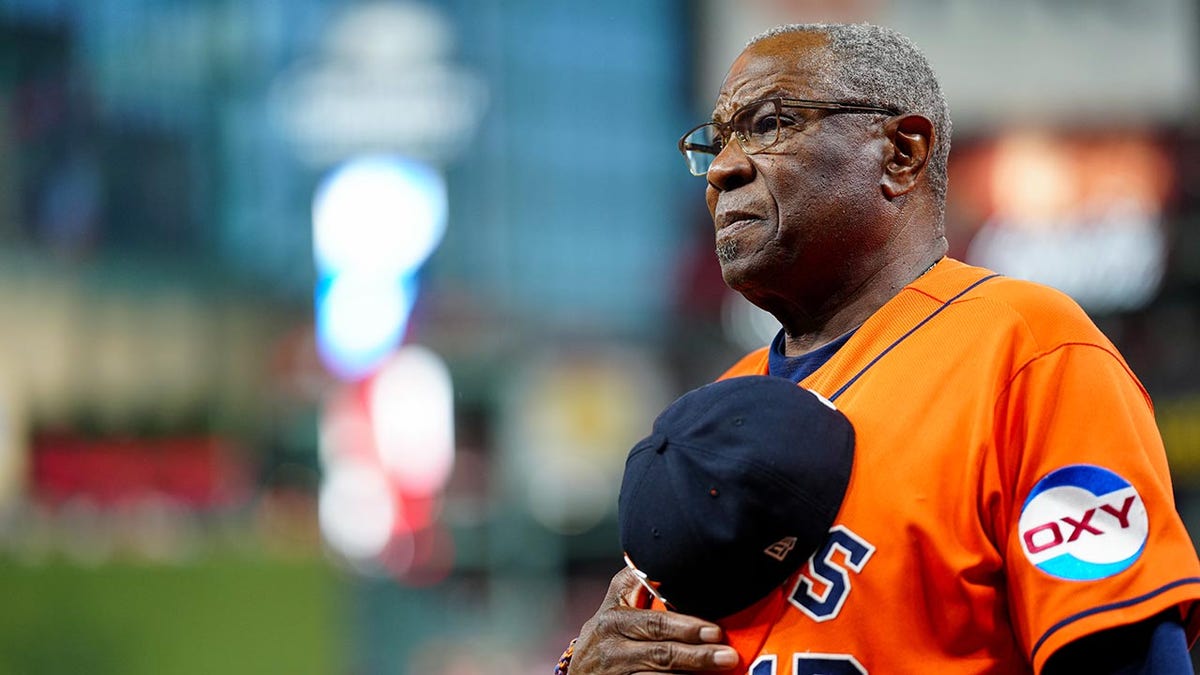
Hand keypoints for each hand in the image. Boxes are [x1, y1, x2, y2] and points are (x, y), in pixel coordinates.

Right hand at [569, 568, 740, 673]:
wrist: (580, 673)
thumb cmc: (607, 631)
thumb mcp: (614, 602)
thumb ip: (638, 582)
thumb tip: (668, 554)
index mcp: (614, 618)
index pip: (655, 623)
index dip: (686, 627)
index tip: (716, 630)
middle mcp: (612, 647)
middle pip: (661, 653)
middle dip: (698, 654)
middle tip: (728, 655)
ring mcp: (616, 673)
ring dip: (692, 673)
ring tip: (721, 668)